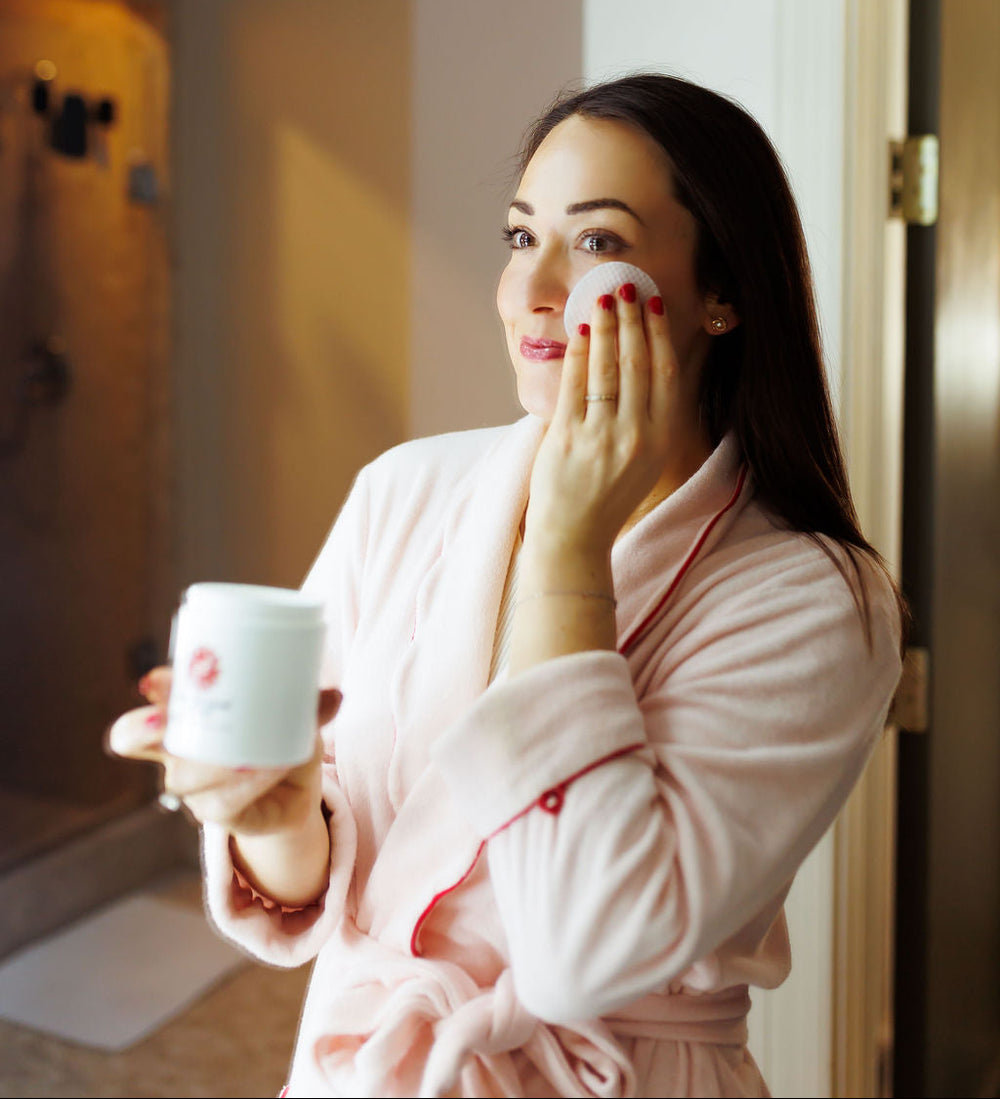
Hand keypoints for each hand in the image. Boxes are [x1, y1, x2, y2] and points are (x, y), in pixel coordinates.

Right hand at [107, 666, 341, 837]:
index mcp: (182, 723)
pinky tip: (269, 768)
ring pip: (185, 777)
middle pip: (137, 742)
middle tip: (165, 718)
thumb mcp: (292, 716)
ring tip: (245, 752)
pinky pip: (223, 804)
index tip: (156, 681)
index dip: (145, 698)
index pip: (143, 710)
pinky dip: (248, 782)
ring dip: (213, 762)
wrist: (295, 792)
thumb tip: (335, 696)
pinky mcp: (221, 816)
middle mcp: (177, 757)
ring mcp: (195, 790)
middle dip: (147, 727)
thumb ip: (308, 706)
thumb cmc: (282, 741)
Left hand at [524, 283, 693, 556]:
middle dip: (631, 319)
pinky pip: (575, 386)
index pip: (665, 373)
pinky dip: (579, 354)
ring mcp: (600, 437)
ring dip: (606, 327)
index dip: (659, 333)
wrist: (575, 536)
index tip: (654, 303)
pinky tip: (581, 331)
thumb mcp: (646, 459)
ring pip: (606, 369)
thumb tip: (646, 363)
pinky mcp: (567, 439)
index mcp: (660, 439)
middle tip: (625, 286)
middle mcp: (636, 436)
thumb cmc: (609, 495)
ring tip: (603, 299)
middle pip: (637, 363)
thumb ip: (649, 417)